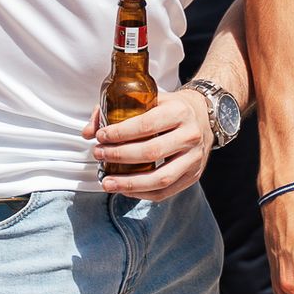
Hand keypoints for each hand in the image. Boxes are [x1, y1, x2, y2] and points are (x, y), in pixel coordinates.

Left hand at [87, 89, 214, 200]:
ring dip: (129, 183)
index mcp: (179, 111)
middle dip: (119, 156)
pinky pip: (166, 192)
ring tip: (106, 182)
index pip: (146, 125)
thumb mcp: (150, 99)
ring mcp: (194, 158)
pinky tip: (124, 189)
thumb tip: (88, 132)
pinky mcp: (194, 175)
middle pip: (151, 152)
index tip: (100, 136)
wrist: (205, 116)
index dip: (120, 133)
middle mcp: (190, 135)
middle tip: (99, 154)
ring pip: (160, 178)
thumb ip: (117, 110)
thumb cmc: (171, 108)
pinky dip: (142, 194)